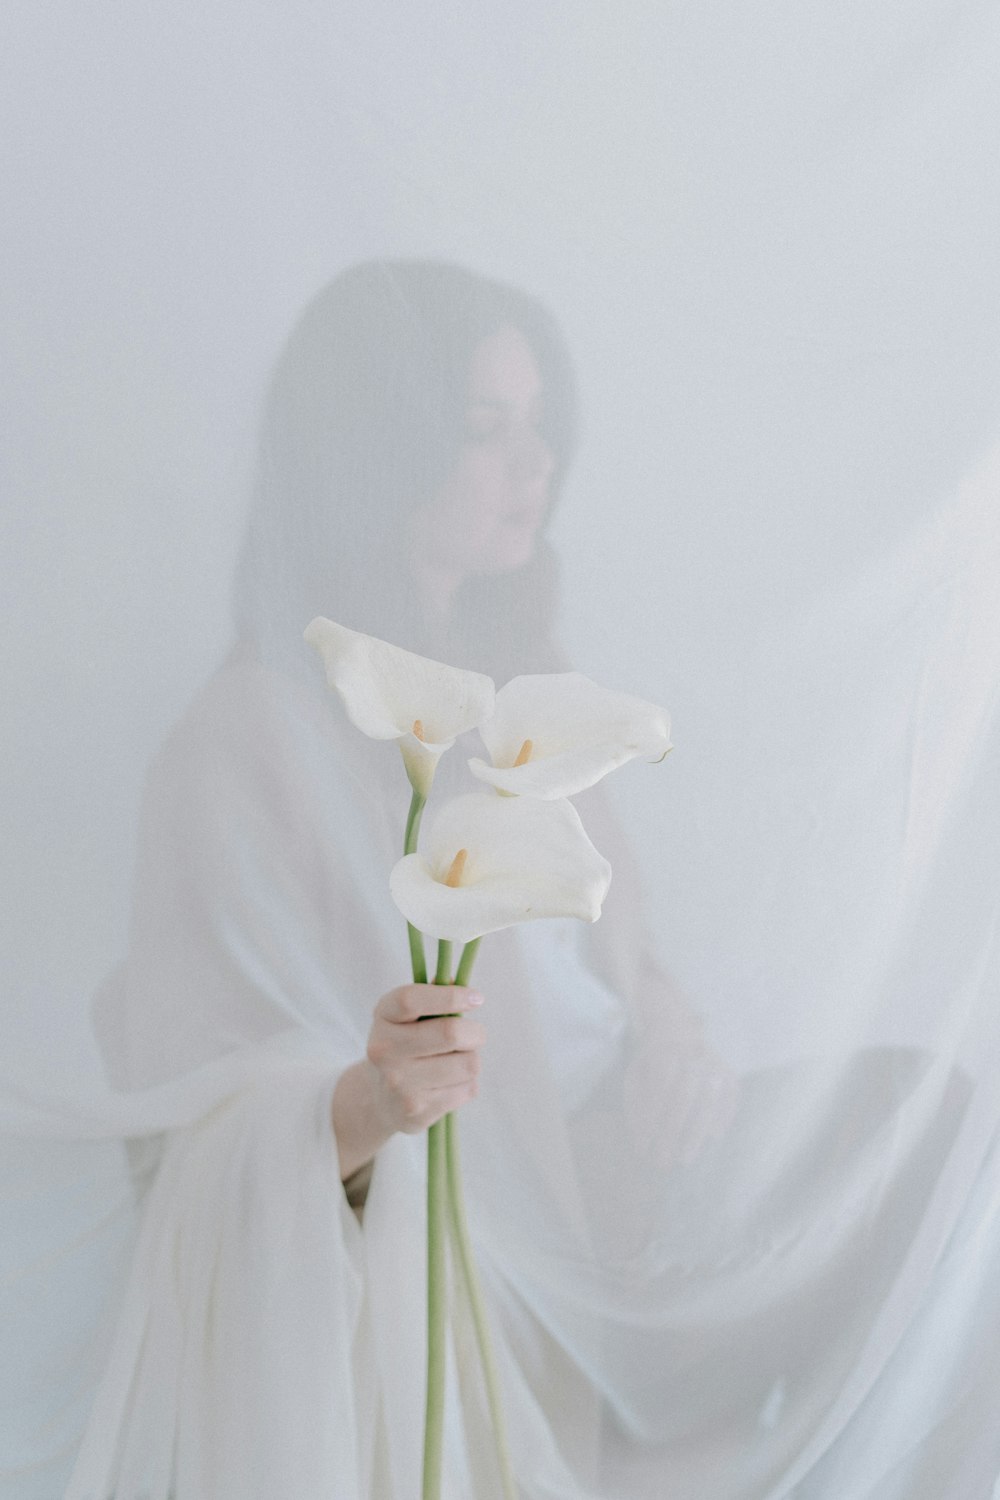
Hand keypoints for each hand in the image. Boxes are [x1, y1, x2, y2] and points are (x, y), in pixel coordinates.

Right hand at [332, 985, 485, 1179]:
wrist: (379, 1100)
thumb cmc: (405, 1046)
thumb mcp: (408, 1016)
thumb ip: (433, 996)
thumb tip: (459, 981)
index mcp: (383, 1016)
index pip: (411, 1000)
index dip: (450, 996)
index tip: (476, 998)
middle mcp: (384, 1050)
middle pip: (450, 1033)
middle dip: (475, 1032)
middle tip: (474, 1034)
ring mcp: (398, 1083)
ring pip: (468, 1064)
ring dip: (471, 1060)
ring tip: (455, 1062)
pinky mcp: (417, 1111)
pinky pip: (468, 1089)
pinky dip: (468, 1084)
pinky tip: (449, 1084)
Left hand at [624, 981, 738, 1168]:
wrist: (678, 1031)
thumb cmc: (652, 1064)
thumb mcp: (635, 1076)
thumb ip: (636, 1106)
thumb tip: (641, 1143)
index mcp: (665, 1052)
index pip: (658, 1089)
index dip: (650, 1121)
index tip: (643, 1147)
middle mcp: (693, 1055)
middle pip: (684, 1097)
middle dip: (672, 1132)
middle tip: (663, 1160)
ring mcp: (715, 1064)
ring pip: (708, 1101)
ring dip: (695, 1133)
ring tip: (685, 1158)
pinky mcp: (730, 1074)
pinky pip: (730, 1101)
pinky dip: (720, 1121)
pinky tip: (710, 1139)